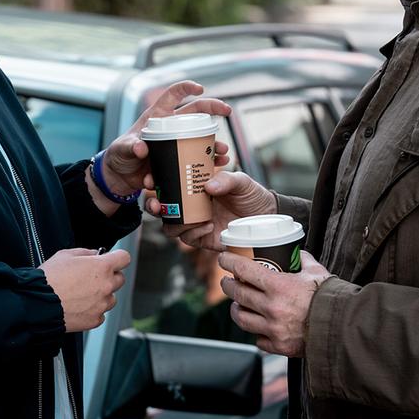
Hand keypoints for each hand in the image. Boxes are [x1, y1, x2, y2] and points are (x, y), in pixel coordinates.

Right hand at [40, 248, 130, 331]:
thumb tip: (94, 254)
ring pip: (111, 298)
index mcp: (101, 267)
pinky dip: (93, 310)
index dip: (117, 257)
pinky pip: (100, 314)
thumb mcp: (65, 255)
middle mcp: (106, 286)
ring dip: (102, 295)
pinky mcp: (95, 320)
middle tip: (92, 277)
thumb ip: (85, 252)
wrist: (39, 304)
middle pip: (120, 279)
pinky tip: (79, 306)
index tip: (112, 259)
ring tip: (83, 294)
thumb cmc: (49, 279)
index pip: (124, 258)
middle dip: (109, 276)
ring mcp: (102, 305)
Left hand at [102, 81, 231, 196]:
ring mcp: (176, 142)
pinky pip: (197, 159)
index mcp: (156, 116)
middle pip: (195, 112)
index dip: (186, 88)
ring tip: (223, 150)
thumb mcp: (122, 149)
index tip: (201, 88)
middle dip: (213, 108)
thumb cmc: (119, 155)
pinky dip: (208, 163)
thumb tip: (141, 148)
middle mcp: (170, 126)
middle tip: (227, 111)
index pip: (172, 95)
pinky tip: (217, 168)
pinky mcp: (178, 159)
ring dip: (214, 142)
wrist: (121, 177)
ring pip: (200, 137)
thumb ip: (130, 147)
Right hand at [146, 169, 275, 251]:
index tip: (150, 180)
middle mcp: (191, 205)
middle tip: (156, 204)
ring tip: (193, 217)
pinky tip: (207, 225)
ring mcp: (195, 222)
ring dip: (174, 222)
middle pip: (161, 207)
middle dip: (152, 206)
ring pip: (170, 226)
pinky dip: (193, 232)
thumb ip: (227, 180)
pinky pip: (187, 239)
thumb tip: (208, 185)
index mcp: (194, 187)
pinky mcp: (202, 239)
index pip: (168, 184)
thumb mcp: (242, 182)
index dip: (154, 182)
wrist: (268, 219)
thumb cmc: (252, 195)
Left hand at [218, 250, 331, 356]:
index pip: (244, 270)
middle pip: (237, 293)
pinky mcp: (279, 346)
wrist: (345, 330)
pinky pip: (259, 340)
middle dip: (228, 284)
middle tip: (227, 280)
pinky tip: (258, 326)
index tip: (223, 258)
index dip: (229, 262)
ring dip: (235, 309)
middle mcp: (271, 308)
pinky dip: (256, 333)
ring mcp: (273, 329)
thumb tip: (297, 252)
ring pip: (241, 318)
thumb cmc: (332, 299)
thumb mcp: (317, 273)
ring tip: (236, 304)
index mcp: (279, 287)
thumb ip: (304, 260)